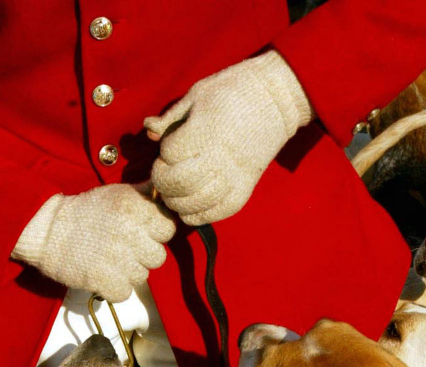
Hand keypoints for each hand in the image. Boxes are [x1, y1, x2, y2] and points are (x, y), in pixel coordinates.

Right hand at [12, 184, 175, 301]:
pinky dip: (114, 288)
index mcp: (134, 208)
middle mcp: (130, 233)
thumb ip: (145, 193)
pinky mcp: (105, 281)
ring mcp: (118, 259)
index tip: (142, 233)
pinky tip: (103, 274)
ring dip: (128, 273)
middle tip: (124, 249)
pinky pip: (125, 293)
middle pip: (158, 257)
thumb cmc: (85, 212)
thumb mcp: (117, 193)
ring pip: (142, 277)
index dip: (156, 233)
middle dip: (143, 255)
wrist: (48, 230)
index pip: (168, 229)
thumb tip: (167, 190)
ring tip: (110, 260)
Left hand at [145, 51, 312, 226]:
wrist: (277, 99)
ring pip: (191, 205)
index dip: (164, 154)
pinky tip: (192, 202)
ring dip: (177, 201)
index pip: (168, 156)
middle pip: (176, 185)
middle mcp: (217, 159)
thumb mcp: (198, 94)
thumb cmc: (233, 91)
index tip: (171, 147)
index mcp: (203, 132)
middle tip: (166, 173)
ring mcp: (231, 178)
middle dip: (163, 181)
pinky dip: (196, 214)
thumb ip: (171, 118)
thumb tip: (148, 131)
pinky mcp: (243, 191)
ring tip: (177, 189)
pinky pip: (213, 215)